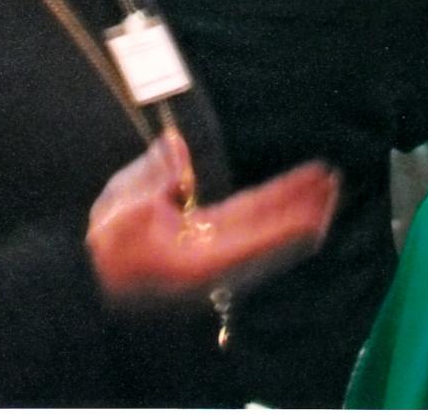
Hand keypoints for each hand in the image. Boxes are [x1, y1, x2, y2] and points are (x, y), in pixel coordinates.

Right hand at [87, 129, 339, 306]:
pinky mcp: (208, 240)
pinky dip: (273, 206)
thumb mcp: (119, 214)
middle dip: (302, 207)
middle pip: (270, 231)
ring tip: (321, 181)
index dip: (288, 222)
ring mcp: (214, 250)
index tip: (318, 208)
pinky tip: (288, 194)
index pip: (256, 239)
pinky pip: (250, 222)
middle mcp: (216, 259)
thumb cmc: (106, 251)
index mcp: (199, 260)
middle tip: (332, 182)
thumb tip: (177, 148)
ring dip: (293, 203)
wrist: (94, 279)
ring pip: (265, 225)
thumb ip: (151, 181)